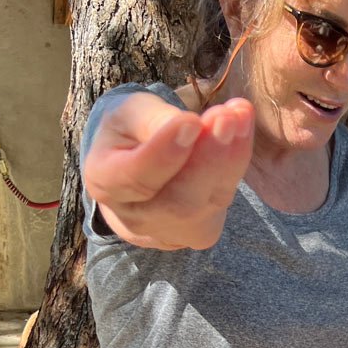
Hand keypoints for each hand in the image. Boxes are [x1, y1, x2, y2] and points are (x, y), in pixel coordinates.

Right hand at [83, 91, 254, 249]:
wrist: (140, 172)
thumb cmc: (130, 134)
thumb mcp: (128, 114)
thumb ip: (151, 120)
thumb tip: (189, 126)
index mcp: (104, 183)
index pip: (135, 177)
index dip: (164, 152)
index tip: (190, 120)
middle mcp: (135, 218)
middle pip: (178, 201)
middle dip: (207, 158)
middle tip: (227, 117)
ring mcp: (170, 233)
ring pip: (207, 202)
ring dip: (230, 157)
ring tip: (240, 114)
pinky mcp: (199, 234)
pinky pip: (222, 200)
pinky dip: (237, 164)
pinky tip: (243, 129)